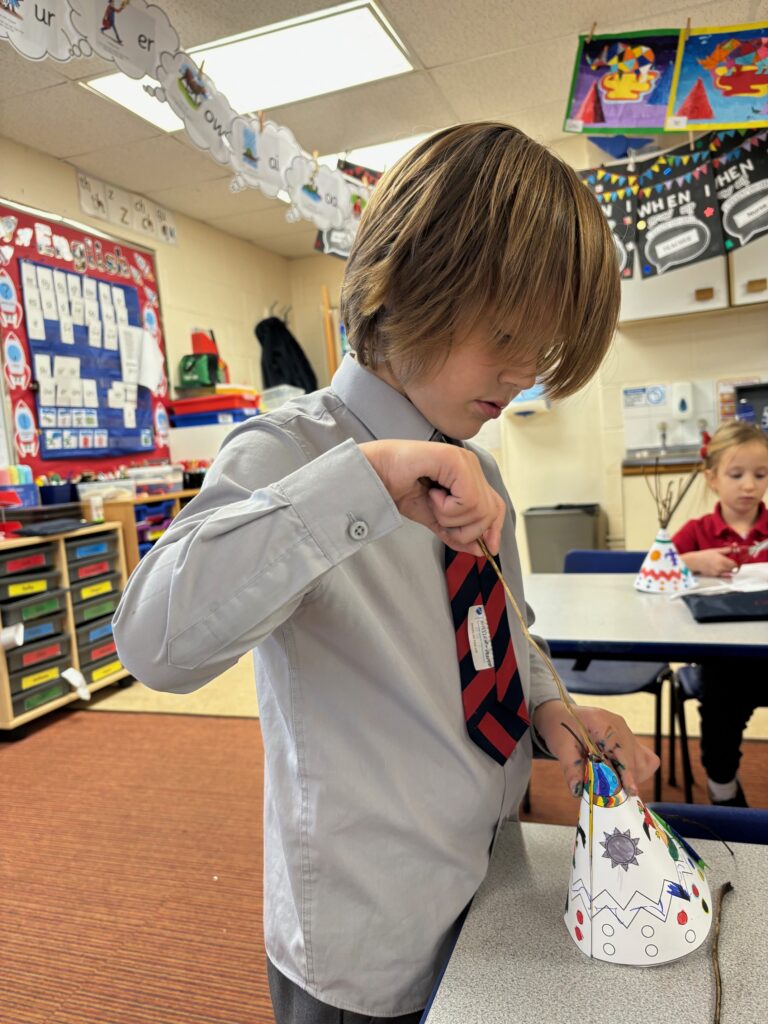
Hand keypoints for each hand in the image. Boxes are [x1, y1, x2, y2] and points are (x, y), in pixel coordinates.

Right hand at [359, 439, 505, 554]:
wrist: (374, 476)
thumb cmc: (399, 489)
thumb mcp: (435, 519)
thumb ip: (457, 533)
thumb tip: (481, 550)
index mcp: (468, 475)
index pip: (495, 505)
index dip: (494, 528)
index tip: (487, 549)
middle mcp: (470, 465)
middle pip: (490, 512)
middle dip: (465, 529)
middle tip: (440, 519)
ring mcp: (464, 462)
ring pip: (479, 510)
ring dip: (450, 517)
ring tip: (431, 501)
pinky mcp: (456, 462)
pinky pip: (468, 501)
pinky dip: (447, 508)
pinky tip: (431, 494)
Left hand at [532, 700, 659, 797]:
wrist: (559, 715)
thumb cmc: (560, 727)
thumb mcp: (561, 747)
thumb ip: (571, 768)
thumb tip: (577, 790)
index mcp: (603, 724)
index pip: (623, 752)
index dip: (627, 773)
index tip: (631, 791)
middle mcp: (619, 725)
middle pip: (635, 758)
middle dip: (627, 778)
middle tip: (613, 793)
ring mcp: (624, 730)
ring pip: (642, 759)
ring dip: (631, 775)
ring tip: (614, 783)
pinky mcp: (626, 737)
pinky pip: (641, 755)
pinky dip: (634, 769)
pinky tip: (619, 774)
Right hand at [681, 548, 737, 577]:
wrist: (695, 562)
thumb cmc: (705, 555)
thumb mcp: (716, 550)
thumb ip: (727, 550)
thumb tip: (736, 547)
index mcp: (722, 560)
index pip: (735, 564)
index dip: (737, 563)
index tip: (736, 560)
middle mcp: (721, 568)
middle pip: (733, 569)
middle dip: (734, 566)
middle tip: (731, 562)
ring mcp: (718, 573)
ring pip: (729, 573)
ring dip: (729, 570)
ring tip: (725, 565)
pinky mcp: (715, 576)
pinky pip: (723, 575)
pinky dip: (724, 573)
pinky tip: (720, 568)